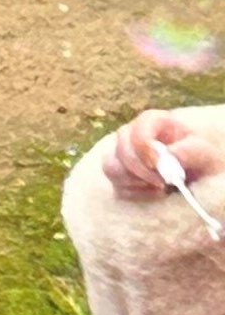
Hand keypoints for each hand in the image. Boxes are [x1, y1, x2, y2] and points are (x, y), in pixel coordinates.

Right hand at [108, 111, 224, 200]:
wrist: (195, 168)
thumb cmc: (199, 155)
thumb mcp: (202, 150)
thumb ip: (188, 150)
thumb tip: (170, 156)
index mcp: (151, 121)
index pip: (137, 131)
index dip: (144, 149)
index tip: (158, 166)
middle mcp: (131, 134)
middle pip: (121, 150)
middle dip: (141, 171)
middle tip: (163, 184)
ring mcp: (122, 153)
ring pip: (111, 167)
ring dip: (135, 182)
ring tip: (159, 188)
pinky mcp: (120, 173)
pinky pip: (116, 185)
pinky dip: (134, 192)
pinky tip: (153, 192)